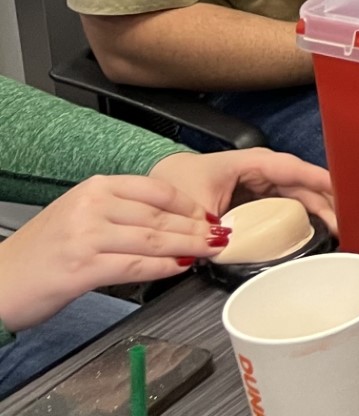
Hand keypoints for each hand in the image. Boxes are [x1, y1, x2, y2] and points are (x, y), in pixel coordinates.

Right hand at [0, 172, 224, 331]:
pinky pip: (135, 265)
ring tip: (210, 250)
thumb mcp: (79, 216)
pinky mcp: (82, 268)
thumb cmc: (40, 253)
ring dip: (188, 246)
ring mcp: (87, 236)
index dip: (189, 204)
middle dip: (196, 227)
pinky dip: (163, 267)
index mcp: (95, 188)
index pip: (157, 189)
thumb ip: (118, 212)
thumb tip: (166, 220)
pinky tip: (180, 268)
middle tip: (221, 235)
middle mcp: (92, 206)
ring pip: (153, 239)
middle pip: (160, 215)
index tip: (209, 215)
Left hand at [148, 149, 335, 234]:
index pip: (290, 168)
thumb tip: (235, 248)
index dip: (317, 178)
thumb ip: (217, 229)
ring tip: (334, 226)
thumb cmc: (170, 189)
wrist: (149, 196)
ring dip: (314, 208)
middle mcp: (256, 172)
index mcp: (246, 163)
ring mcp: (255, 186)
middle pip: (298, 183)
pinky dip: (298, 215)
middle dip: (324, 198)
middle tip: (344, 219)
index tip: (341, 189)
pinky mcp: (251, 201)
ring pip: (293, 195)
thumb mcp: (193, 209)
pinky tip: (310, 229)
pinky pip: (281, 205)